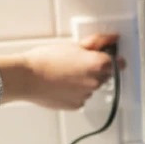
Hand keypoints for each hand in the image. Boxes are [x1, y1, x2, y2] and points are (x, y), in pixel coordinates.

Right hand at [0, 34, 124, 109]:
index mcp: (99, 65)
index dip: (111, 58)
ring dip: (84, 81)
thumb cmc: (46, 59)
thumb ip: (97, 42)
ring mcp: (87, 95)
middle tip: (77, 63)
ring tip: (65, 74)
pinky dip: (75, 92)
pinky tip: (61, 84)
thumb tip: (112, 38)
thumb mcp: (73, 45)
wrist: (26, 78)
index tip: (103, 55)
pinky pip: (81, 97)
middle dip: (96, 69)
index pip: (118, 62)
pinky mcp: (77, 105)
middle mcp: (96, 82)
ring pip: (92, 87)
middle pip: (105, 75)